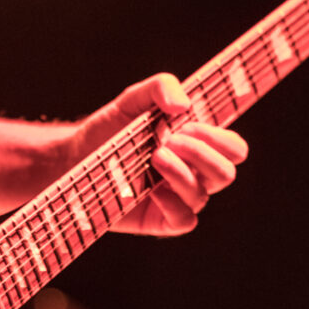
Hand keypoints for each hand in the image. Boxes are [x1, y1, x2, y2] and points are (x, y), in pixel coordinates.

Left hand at [70, 73, 247, 235]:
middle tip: (169, 141)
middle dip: (201, 153)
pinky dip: (174, 204)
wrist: (74, 155)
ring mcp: (176, 197)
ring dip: (181, 173)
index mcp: (195, 145)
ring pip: (203, 195)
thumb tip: (183, 104)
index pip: (233, 148)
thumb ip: (161, 87)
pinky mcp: (159, 219)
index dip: (220, 139)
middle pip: (226, 172)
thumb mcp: (133, 98)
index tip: (189, 126)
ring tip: (154, 157)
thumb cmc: (110, 128)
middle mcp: (192, 172)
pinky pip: (185, 221)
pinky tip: (153, 191)